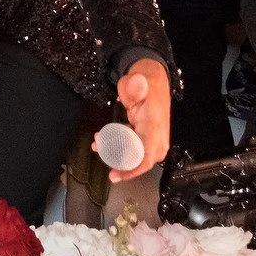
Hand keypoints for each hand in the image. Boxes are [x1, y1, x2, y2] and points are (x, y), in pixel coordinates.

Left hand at [112, 57, 171, 181]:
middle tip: (101, 151)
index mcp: (155, 127)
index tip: (115, 174)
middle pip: (141, 162)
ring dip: (117, 154)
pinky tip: (105, 141)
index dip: (132, 170)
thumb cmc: (145, 83)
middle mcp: (157, 136)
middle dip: (120, 162)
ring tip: (99, 145)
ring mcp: (152, 138)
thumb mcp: (138, 81)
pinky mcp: (146, 137)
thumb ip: (136, 85)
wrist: (153, 80)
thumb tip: (137, 82)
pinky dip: (119, 147)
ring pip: (136, 157)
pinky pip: (134, 149)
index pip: (146, 157)